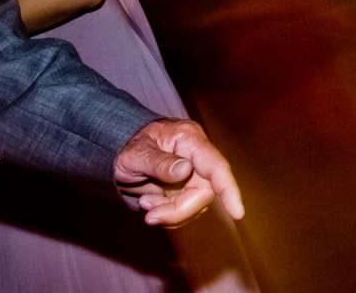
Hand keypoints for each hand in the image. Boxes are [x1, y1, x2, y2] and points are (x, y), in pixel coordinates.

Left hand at [113, 118, 243, 226]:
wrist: (118, 152)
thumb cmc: (127, 146)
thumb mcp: (135, 153)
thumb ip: (159, 162)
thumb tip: (185, 171)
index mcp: (190, 140)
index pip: (216, 166)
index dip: (229, 189)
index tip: (237, 213)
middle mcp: (197, 157)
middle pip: (204, 193)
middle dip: (178, 210)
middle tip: (149, 216)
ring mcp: (192, 174)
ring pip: (194, 205)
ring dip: (169, 213)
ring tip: (145, 203)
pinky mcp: (185, 188)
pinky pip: (184, 209)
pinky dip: (166, 213)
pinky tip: (149, 203)